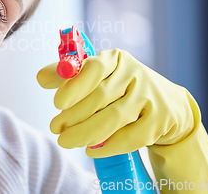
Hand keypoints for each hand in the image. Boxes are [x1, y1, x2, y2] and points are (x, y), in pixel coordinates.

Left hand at [36, 48, 198, 157]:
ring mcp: (149, 97)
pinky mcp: (159, 120)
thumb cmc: (120, 88)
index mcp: (115, 59)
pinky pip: (131, 137)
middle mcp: (134, 74)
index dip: (74, 86)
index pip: (94, 68)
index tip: (56, 103)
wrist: (166, 104)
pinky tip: (90, 149)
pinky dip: (108, 146)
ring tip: (65, 141)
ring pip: (114, 118)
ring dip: (86, 132)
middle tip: (55, 128)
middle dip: (73, 115)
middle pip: (101, 97)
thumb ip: (68, 75)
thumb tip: (41, 77)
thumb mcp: (97, 76)